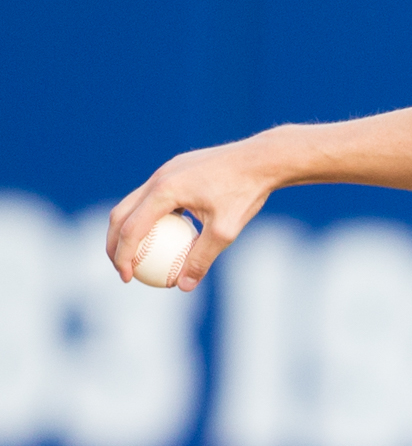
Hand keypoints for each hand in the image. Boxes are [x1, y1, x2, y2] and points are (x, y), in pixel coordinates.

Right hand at [106, 132, 283, 290]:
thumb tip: (183, 286)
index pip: (130, 229)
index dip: (122, 257)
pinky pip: (156, 195)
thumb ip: (201, 258)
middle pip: (121, 214)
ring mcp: (166, 170)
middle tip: (123, 269)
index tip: (127, 278)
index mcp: (164, 191)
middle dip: (114, 243)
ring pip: (136, 203)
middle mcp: (158, 177)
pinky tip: (167, 236)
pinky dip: (152, 216)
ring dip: (130, 228)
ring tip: (139, 254)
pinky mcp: (176, 169)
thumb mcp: (226, 231)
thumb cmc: (246, 193)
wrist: (263, 158)